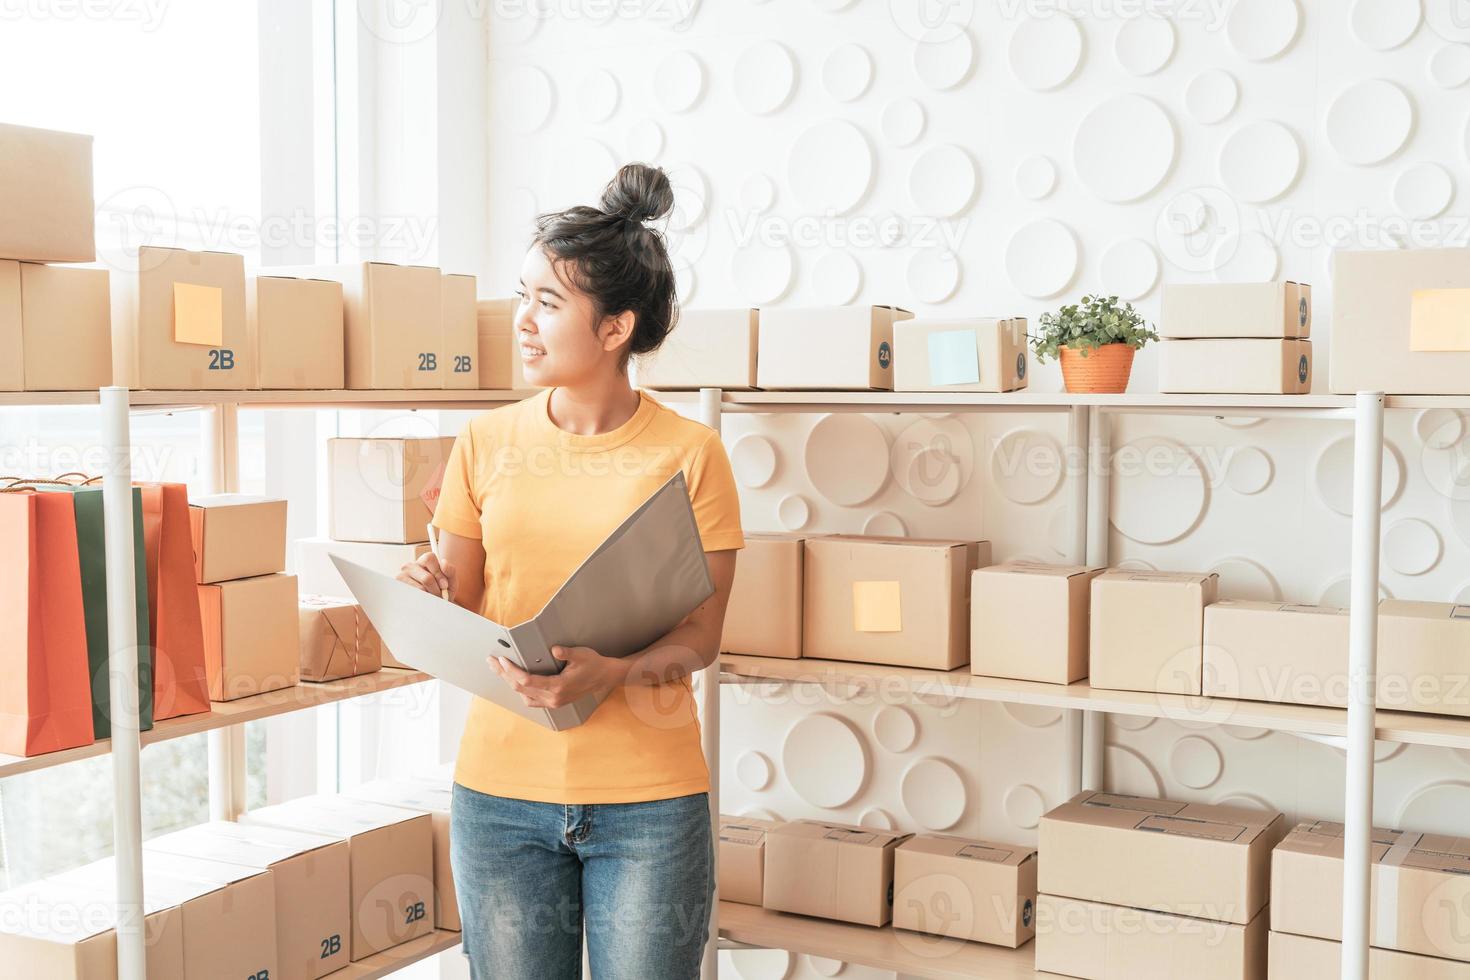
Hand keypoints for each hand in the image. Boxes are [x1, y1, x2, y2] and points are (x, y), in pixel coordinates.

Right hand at [396, 552, 456, 600]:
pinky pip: (414, 596)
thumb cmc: (442, 591)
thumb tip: (443, 564)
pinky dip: (423, 600)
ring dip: (430, 596)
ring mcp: (402, 576)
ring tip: (432, 598)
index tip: (445, 585)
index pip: (429, 558)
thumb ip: (450, 571)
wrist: (434, 605)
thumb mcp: (450, 581)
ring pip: (421, 589)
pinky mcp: (398, 587)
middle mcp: (411, 566)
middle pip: (427, 578)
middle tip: (439, 595)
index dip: (439, 572)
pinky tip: (423, 599)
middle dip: (436, 589)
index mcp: (424, 561)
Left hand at [490, 645, 625, 709]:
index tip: (502, 659)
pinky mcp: (554, 702)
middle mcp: (553, 698)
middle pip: (520, 688)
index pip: (526, 681)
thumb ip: (567, 653)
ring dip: (510, 683)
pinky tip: (515, 682)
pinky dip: (521, 691)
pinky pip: (531, 700)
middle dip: (504, 674)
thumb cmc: (593, 664)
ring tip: (499, 670)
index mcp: (558, 687)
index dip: (511, 670)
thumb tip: (554, 649)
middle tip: (492, 662)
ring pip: (523, 695)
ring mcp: (553, 702)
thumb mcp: (582, 654)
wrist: (605, 678)